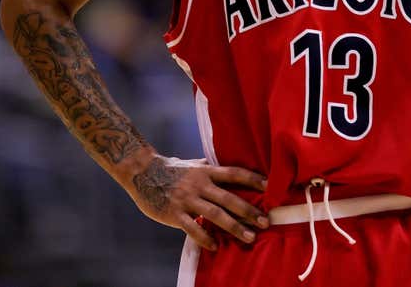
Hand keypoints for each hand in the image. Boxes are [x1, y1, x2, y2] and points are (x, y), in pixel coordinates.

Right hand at [126, 154, 268, 250]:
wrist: (141, 172)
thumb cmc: (171, 168)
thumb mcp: (193, 164)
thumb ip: (210, 167)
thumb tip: (228, 163)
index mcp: (206, 171)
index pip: (234, 173)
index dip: (252, 179)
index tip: (270, 186)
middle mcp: (199, 185)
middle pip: (229, 198)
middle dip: (249, 211)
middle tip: (266, 221)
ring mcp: (187, 200)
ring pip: (215, 215)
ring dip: (234, 227)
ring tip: (249, 237)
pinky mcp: (174, 214)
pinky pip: (193, 228)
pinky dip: (205, 238)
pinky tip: (216, 246)